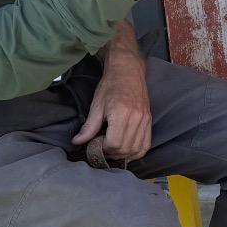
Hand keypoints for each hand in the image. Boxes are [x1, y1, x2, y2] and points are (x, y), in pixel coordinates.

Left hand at [72, 47, 151, 161]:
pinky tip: (126, 150)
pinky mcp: (149, 122)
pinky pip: (146, 145)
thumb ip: (88, 127)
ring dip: (123, 155)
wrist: (128, 71)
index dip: (103, 148)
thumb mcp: (96, 105)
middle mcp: (136, 119)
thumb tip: (77, 142)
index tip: (95, 143)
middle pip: (125, 149)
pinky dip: (136, 152)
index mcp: (122, 114)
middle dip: (111, 154)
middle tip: (101, 147)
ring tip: (112, 149)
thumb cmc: (111, 86)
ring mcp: (145, 121)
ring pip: (136, 150)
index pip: (114, 143)